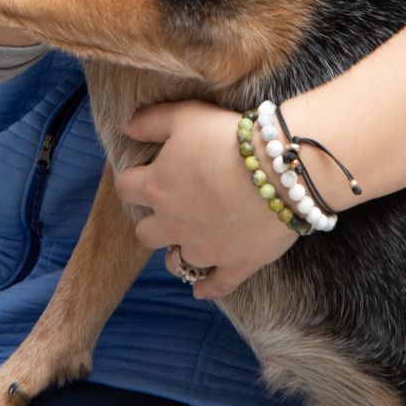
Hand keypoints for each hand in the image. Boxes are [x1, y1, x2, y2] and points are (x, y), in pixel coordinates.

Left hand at [114, 99, 298, 300]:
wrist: (280, 169)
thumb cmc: (229, 137)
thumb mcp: (186, 116)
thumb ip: (150, 121)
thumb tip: (126, 128)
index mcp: (157, 188)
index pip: (126, 187)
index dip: (134, 180)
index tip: (146, 174)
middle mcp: (173, 224)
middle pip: (145, 232)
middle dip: (154, 221)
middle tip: (170, 210)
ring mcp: (204, 249)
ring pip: (176, 263)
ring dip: (177, 253)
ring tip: (187, 243)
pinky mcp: (235, 265)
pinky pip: (215, 286)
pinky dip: (206, 288)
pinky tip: (200, 289)